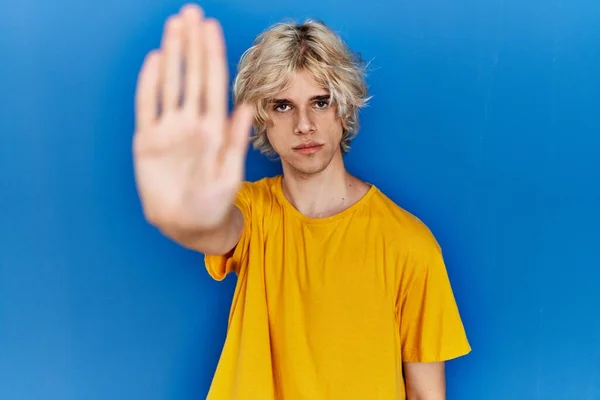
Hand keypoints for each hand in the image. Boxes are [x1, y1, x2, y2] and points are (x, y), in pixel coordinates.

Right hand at [133, 4, 252, 231]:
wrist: (190, 224)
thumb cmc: (215, 202)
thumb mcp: (229, 173)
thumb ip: (236, 141)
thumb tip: (247, 107)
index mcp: (214, 128)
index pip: (213, 83)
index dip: (212, 55)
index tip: (212, 28)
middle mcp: (192, 123)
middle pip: (191, 76)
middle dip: (191, 45)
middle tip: (191, 13)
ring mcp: (169, 130)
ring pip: (170, 85)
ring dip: (171, 56)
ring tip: (174, 27)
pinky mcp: (148, 142)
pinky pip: (148, 108)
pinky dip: (149, 85)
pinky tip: (154, 61)